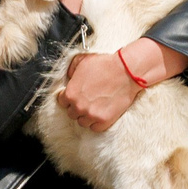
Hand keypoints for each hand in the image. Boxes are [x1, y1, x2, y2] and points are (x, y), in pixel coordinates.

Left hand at [58, 38, 187, 132]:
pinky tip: (100, 114)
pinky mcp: (105, 121)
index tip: (75, 95)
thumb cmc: (104, 64)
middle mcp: (79, 106)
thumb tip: (69, 77)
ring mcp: (92, 115)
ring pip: (82, 122)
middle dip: (77, 106)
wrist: (125, 71)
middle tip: (86, 100)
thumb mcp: (81, 60)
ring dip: (86, 116)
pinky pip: (95, 128)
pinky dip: (96, 123)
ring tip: (93, 107)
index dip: (68, 97)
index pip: (62, 101)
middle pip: (72, 113)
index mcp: (71, 93)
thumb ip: (71, 70)